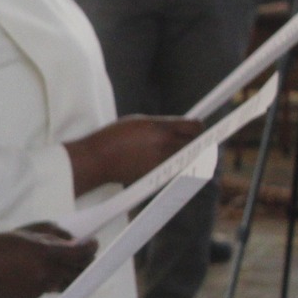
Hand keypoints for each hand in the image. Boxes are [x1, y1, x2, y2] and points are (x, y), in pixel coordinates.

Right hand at [0, 226, 95, 297]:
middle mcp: (44, 272)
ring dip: (71, 273)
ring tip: (65, 264)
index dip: (91, 247)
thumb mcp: (25, 233)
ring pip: (67, 282)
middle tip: (84, 254)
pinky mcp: (31, 297)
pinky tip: (37, 272)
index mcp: (43, 252)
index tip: (93, 243)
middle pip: (79, 271)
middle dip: (85, 262)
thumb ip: (52, 237)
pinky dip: (50, 280)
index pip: (80, 252)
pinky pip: (49, 288)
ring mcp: (39, 287)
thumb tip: (74, 242)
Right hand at [64, 116, 202, 194]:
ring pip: (187, 157)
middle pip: (196, 144)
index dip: (199, 127)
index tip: (198, 127)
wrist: (98, 160)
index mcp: (161, 129)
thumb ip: (164, 125)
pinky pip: (173, 167)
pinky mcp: (157, 175)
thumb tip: (183, 128)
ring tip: (174, 150)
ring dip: (185, 153)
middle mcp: (164, 146)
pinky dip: (172, 163)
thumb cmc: (115, 137)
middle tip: (193, 139)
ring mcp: (162, 162)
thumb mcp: (140, 122)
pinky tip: (159, 159)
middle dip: (196, 141)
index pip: (195, 127)